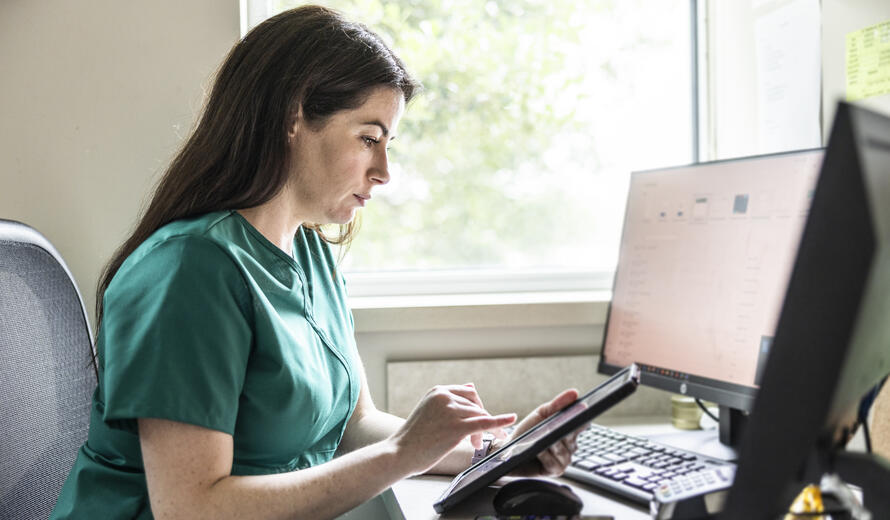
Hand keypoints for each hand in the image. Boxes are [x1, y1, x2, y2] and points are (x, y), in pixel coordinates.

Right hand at [390, 383, 515, 475]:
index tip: (480, 419)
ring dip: (482, 432)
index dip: (476, 408)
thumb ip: (450, 399)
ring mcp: (451, 411)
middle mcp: (445, 397)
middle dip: (480, 420)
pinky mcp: (456, 427)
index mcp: (438, 391)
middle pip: (476, 405)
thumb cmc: (414, 437)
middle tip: (478, 438)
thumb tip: (472, 386)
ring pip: (479, 417)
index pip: (468, 393)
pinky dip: (499, 422)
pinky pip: (484, 423)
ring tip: (475, 444)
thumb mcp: (429, 409)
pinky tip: (510, 420)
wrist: (400, 453)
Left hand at [500, 388, 582, 476]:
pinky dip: (545, 455)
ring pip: (563, 449)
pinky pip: (554, 462)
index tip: (583, 410)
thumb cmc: (527, 431)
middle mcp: (570, 445)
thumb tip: (574, 393)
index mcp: (569, 430)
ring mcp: (564, 459)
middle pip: (571, 436)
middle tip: (555, 423)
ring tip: (541, 436)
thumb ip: (557, 404)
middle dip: (562, 429)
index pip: (582, 423)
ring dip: (551, 442)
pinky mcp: (555, 470)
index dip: (582, 418)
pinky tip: (538, 450)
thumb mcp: (541, 414)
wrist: (509, 449)